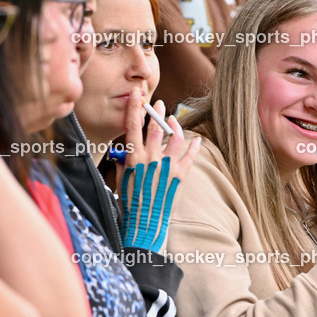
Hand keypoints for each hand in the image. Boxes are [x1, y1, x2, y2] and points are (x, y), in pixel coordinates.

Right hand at [119, 89, 200, 251]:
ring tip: (173, 121)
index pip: (132, 125)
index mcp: (133, 157)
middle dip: (157, 112)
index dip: (135, 107)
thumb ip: (122, 164)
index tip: (138, 94)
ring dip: (175, 126)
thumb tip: (124, 155)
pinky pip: (190, 155)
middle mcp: (150, 157)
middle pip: (156, 127)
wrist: (144, 221)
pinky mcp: (179, 174)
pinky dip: (194, 146)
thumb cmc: (129, 203)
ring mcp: (166, 165)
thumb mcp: (120, 181)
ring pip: (175, 137)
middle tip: (159, 104)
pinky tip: (196, 140)